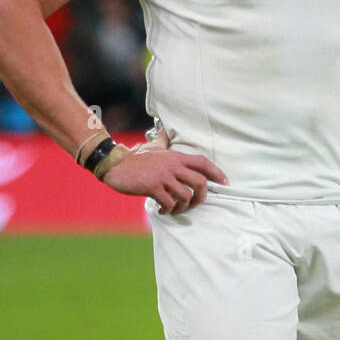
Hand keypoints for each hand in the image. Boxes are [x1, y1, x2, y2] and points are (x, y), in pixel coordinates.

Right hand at [102, 132, 228, 214]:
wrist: (114, 164)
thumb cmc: (136, 158)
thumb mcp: (153, 146)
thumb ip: (163, 141)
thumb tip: (165, 129)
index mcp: (176, 156)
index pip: (203, 162)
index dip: (217, 172)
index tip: (225, 182)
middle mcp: (173, 166)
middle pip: (200, 182)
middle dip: (202, 197)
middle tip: (195, 203)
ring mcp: (163, 176)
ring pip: (186, 196)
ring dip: (183, 207)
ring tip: (176, 209)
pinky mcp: (152, 187)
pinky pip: (169, 202)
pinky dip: (169, 209)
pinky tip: (163, 210)